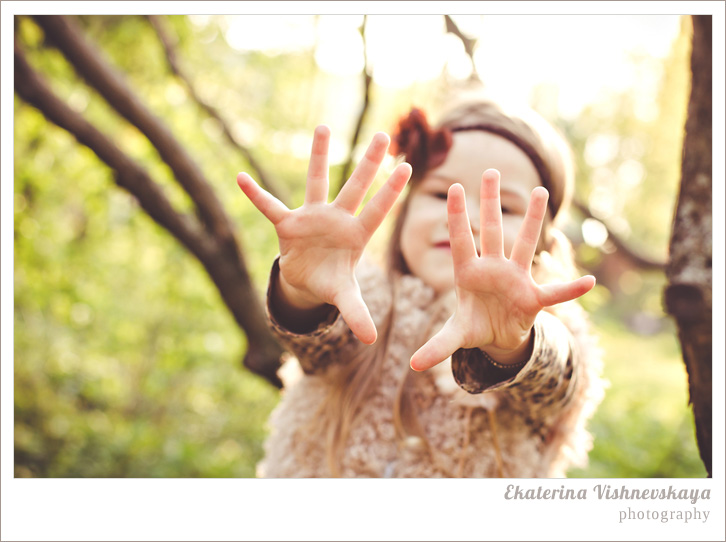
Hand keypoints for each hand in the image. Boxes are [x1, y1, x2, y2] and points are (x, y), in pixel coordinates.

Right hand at [237, 126, 411, 344]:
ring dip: (320, 156)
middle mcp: (337, 219)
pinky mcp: (288, 223)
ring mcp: (312, 217)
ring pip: (317, 181)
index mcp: (356, 235)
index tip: (408, 167)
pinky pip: (269, 206)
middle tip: (382, 135)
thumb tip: (373, 340)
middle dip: (368, 164)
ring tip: (324, 127)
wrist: (307, 279)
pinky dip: (256, 195)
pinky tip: (241, 178)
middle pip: (355, 188)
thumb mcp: (344, 297)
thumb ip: (357, 313)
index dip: (390, 191)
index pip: (377, 211)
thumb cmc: (331, 281)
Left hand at [410, 169, 594, 370]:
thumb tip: (413, 366)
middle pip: (491, 230)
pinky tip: (589, 281)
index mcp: (468, 273)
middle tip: (491, 171)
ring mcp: (515, 278)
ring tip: (541, 192)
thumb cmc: (474, 325)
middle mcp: (492, 268)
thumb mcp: (455, 336)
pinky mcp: (533, 297)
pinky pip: (554, 292)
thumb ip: (437, 346)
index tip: (452, 187)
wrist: (498, 337)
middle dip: (490, 203)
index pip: (460, 240)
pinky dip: (570, 289)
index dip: (456, 216)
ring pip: (524, 244)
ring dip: (532, 220)